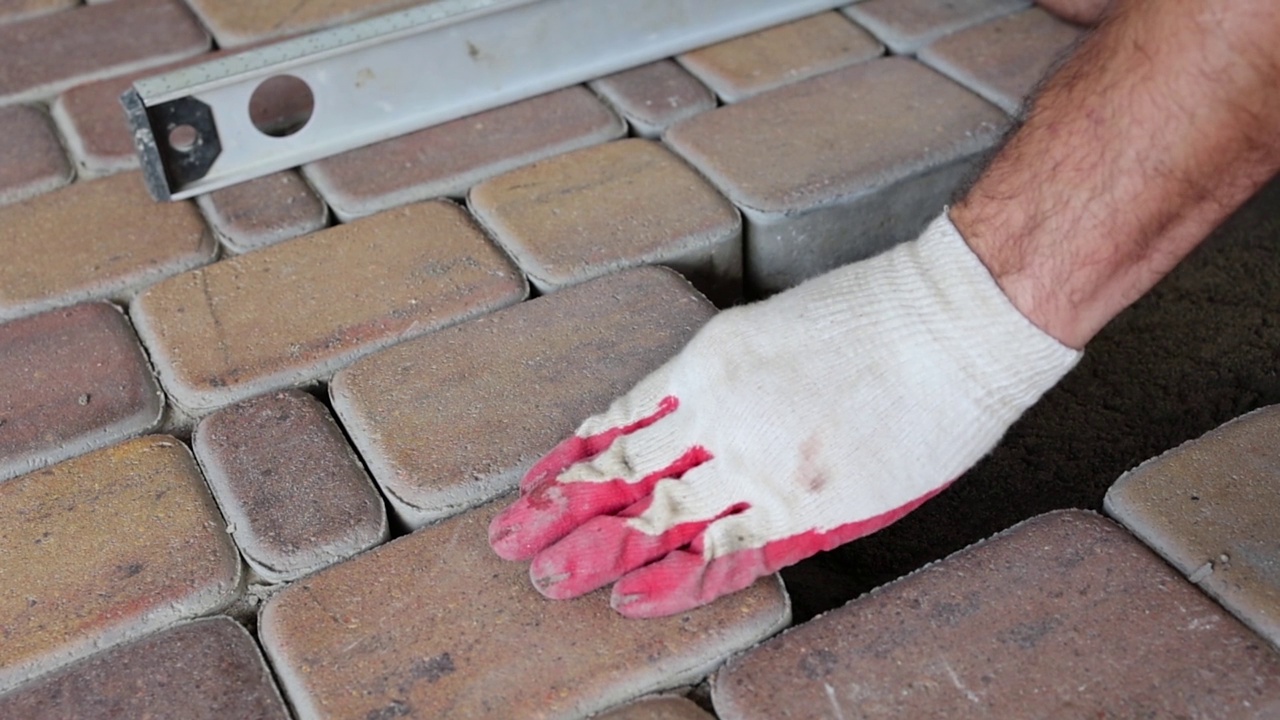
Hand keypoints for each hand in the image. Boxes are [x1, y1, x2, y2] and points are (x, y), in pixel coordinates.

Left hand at [489, 213, 1079, 617]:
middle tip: (511, 541)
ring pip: (655, 519)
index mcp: (707, 362)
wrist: (952, 324)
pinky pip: (724, 556)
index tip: (534, 484)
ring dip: (596, 550)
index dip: (571, 460)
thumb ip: (721, 379)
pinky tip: (631, 600)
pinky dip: (674, 581)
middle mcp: (718, 415)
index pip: (617, 421)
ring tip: (545, 577)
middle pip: (619, 474)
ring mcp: (758, 466)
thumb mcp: (771, 327)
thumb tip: (684, 419)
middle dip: (560, 512)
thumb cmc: (875, 314)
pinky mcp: (806, 509)